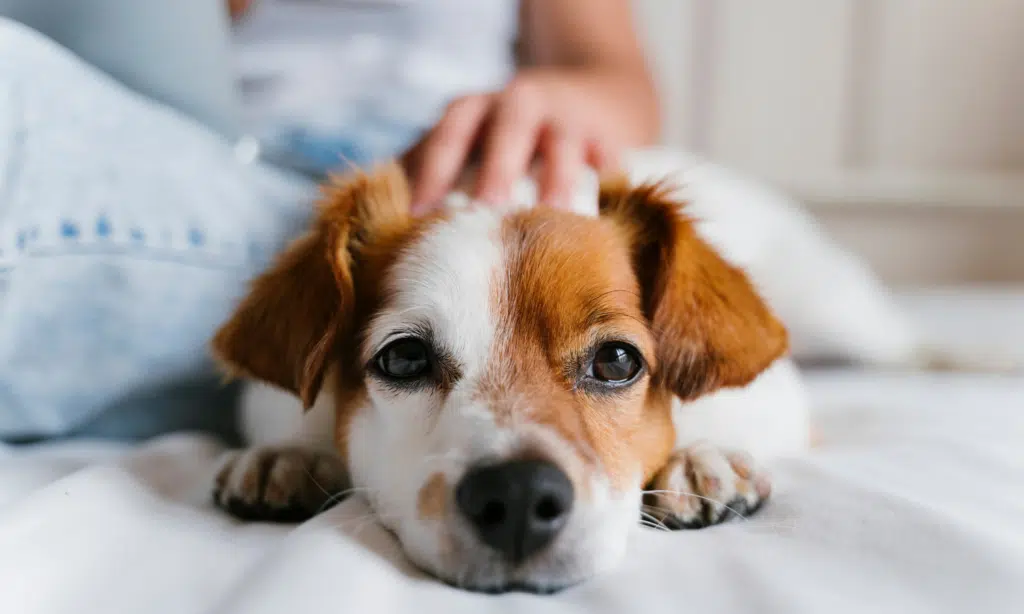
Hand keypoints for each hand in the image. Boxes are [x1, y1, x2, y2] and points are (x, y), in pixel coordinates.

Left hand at [403, 69, 644, 214]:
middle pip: (507, 131)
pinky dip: (608, 177)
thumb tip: (377, 225)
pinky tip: (605, 208)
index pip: (448, 135)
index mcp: (475, 109)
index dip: (433, 172)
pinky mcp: (606, 135)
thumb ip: (428, 172)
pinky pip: (610, 156)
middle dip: (496, 171)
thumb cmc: (503, 139)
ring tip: (553, 216)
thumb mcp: (464, 143)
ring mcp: (567, 118)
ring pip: (562, 142)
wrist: (585, 99)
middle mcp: (520, 104)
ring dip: (557, 178)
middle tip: (486, 212)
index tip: (419, 215)